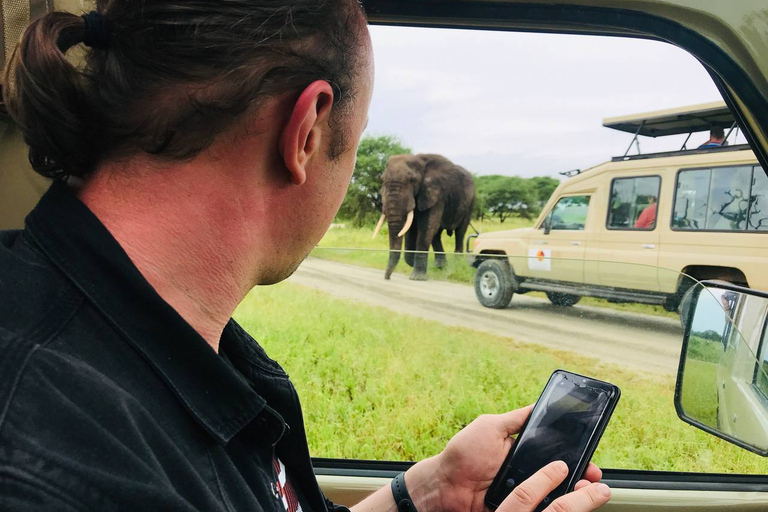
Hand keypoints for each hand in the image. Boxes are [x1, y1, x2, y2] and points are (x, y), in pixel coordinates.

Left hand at [408, 406, 606, 511]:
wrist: (444, 486)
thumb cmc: (463, 454)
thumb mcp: (490, 427)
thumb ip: (515, 419)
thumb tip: (539, 404)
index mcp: (522, 452)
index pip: (555, 452)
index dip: (575, 454)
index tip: (590, 456)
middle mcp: (525, 472)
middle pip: (561, 474)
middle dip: (580, 475)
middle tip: (593, 476)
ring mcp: (522, 492)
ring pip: (554, 494)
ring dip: (572, 492)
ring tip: (585, 489)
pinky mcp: (516, 508)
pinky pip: (539, 508)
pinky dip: (552, 506)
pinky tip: (563, 503)